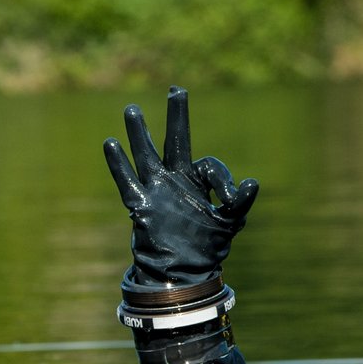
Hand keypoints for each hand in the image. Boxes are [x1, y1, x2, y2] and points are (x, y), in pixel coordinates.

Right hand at [103, 86, 258, 288]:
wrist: (181, 273)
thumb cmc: (206, 248)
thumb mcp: (229, 222)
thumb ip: (238, 202)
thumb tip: (252, 182)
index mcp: (198, 182)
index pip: (210, 165)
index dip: (223, 180)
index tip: (229, 199)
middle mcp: (176, 180)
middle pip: (176, 141)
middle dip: (177, 116)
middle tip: (177, 89)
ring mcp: (157, 190)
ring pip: (147, 155)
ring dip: (140, 133)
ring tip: (132, 109)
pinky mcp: (141, 205)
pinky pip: (128, 182)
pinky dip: (119, 164)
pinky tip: (110, 143)